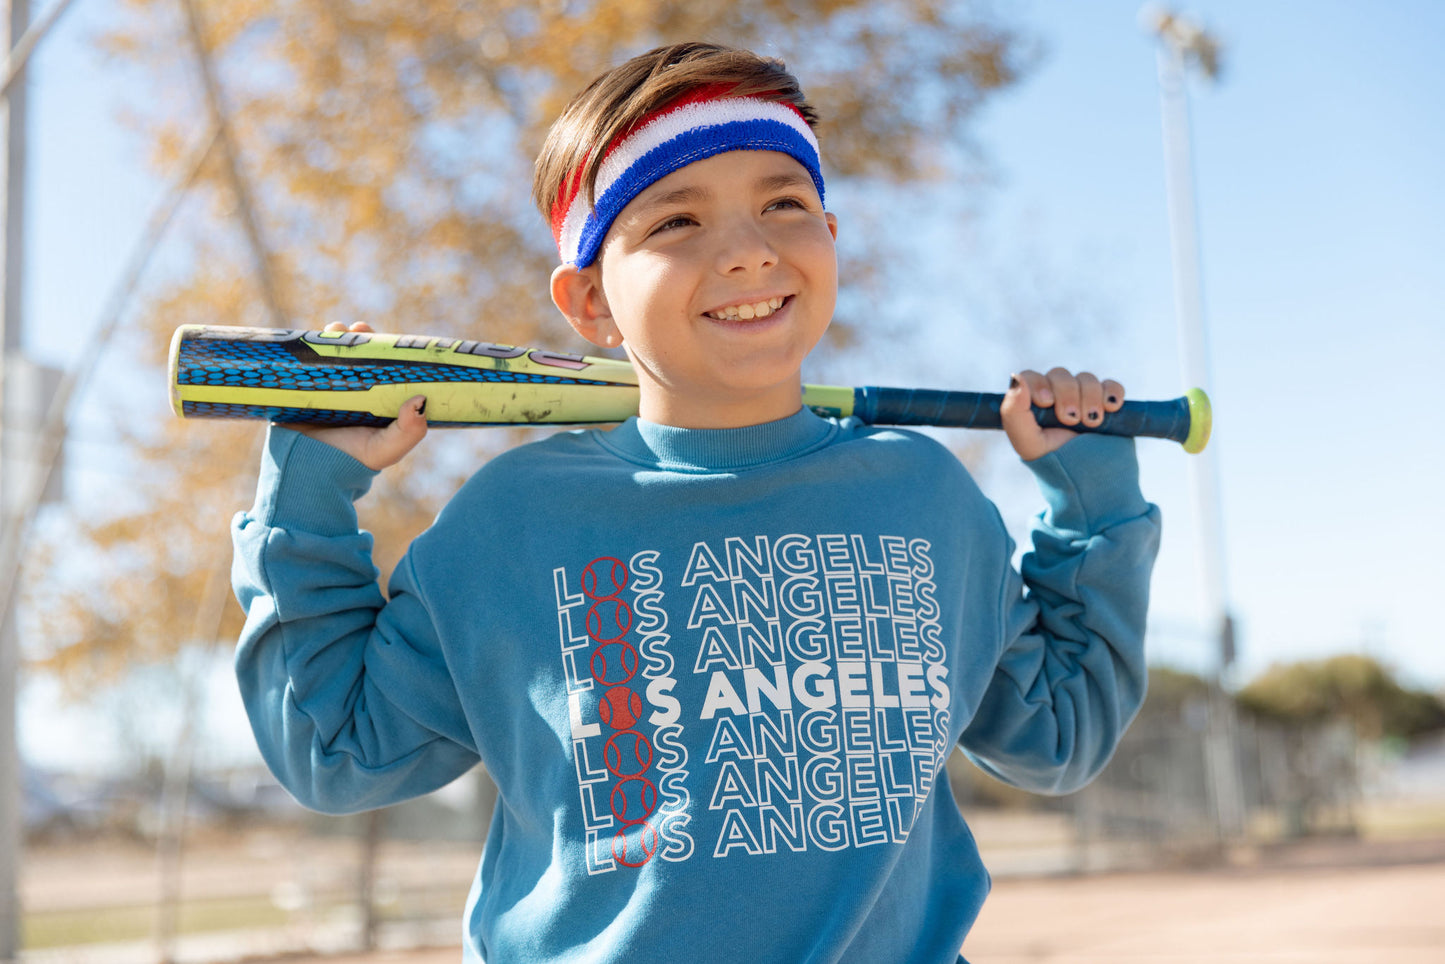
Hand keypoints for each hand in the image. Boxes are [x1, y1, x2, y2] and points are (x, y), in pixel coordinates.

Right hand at [282, 322, 428, 469]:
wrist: (307, 474)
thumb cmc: (352, 462)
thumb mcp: (387, 449)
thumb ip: (409, 431)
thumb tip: (421, 400)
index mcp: (375, 400)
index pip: (383, 367)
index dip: (384, 349)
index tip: (386, 338)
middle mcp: (352, 391)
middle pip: (355, 355)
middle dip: (356, 338)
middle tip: (358, 329)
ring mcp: (325, 388)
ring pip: (329, 355)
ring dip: (332, 338)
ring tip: (334, 330)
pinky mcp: (298, 390)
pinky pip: (302, 364)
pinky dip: (305, 350)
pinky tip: (308, 340)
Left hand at [1001, 368, 1124, 460]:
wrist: (1093, 482)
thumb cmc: (1056, 464)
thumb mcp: (1029, 443)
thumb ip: (1014, 412)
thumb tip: (1016, 378)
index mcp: (1033, 404)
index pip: (1031, 377)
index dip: (1038, 383)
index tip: (1046, 402)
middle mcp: (1057, 397)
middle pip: (1060, 375)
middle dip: (1066, 395)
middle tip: (1070, 420)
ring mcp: (1083, 398)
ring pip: (1086, 379)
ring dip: (1090, 398)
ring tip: (1091, 424)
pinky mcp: (1108, 403)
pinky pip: (1111, 385)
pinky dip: (1112, 393)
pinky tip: (1111, 408)